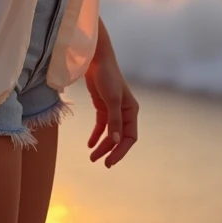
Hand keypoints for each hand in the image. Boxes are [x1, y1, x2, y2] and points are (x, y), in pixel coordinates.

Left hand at [85, 48, 138, 167]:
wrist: (95, 59)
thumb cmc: (107, 76)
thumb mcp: (112, 99)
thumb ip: (114, 121)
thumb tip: (116, 141)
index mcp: (131, 111)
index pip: (130, 137)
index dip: (121, 151)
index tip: (110, 162)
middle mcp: (124, 112)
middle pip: (119, 138)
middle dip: (110, 150)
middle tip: (99, 162)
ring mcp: (113, 110)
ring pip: (110, 133)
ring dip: (102, 145)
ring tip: (92, 156)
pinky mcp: (102, 106)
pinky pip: (101, 126)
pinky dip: (96, 135)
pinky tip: (90, 144)